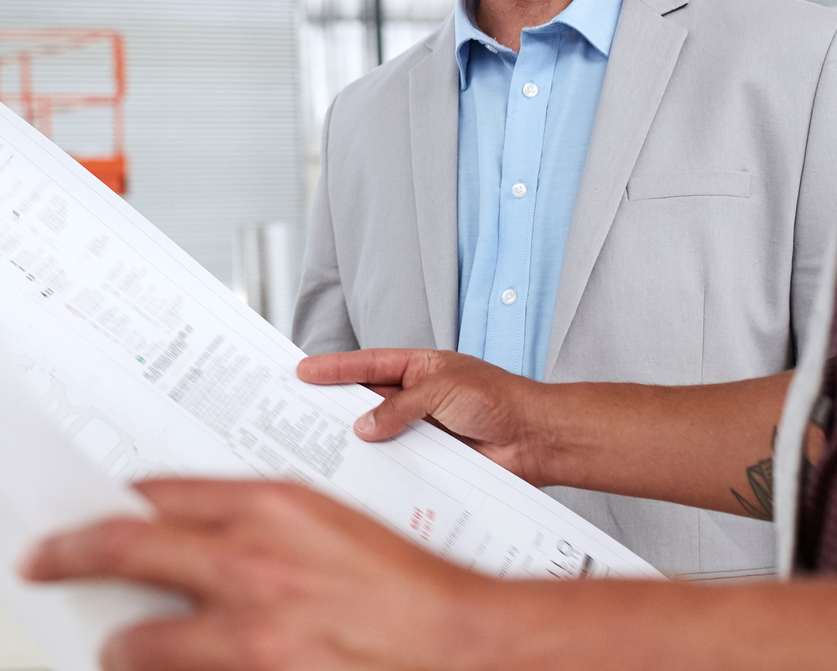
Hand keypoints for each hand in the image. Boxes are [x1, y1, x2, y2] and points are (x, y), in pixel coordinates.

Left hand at [22, 478, 487, 670]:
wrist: (461, 644)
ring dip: (119, 647)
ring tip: (113, 648)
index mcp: (267, 509)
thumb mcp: (322, 517)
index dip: (107, 504)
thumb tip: (175, 517)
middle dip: (69, 557)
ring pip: (141, 643)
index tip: (80, 515)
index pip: (156, 495)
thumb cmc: (403, 585)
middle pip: (123, 552)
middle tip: (39, 564)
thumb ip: (247, 513)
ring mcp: (249, 636)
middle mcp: (248, 567)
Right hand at [298, 349, 559, 485]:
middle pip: (368, 400)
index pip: (368, 364)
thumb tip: (363, 428)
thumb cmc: (499, 399)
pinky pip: (399, 462)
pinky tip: (362, 473)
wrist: (536, 438)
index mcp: (419, 368)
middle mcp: (417, 398)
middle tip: (300, 411)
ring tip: (322, 447)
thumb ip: (399, 407)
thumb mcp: (442, 390)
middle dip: (336, 405)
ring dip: (359, 441)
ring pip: (380, 435)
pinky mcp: (432, 459)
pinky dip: (382, 467)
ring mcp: (423, 429)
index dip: (334, 368)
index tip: (303, 370)